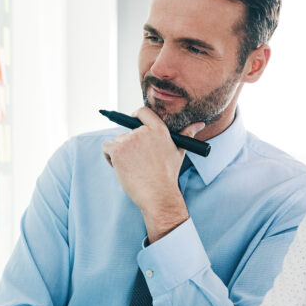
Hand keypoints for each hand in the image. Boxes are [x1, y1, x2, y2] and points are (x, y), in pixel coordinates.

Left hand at [101, 108, 204, 242]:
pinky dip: (109, 157)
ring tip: (132, 168)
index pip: (143, 112)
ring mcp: (128, 140)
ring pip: (116, 141)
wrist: (158, 194)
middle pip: (127, 131)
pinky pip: (106, 147)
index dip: (135, 115)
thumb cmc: (168, 175)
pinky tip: (120, 168)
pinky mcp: (117, 150)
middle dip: (129, 145)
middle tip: (137, 162)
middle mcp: (143, 132)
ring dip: (120, 153)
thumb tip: (200, 124)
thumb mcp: (179, 151)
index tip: (133, 121)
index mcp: (159, 129)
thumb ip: (187, 134)